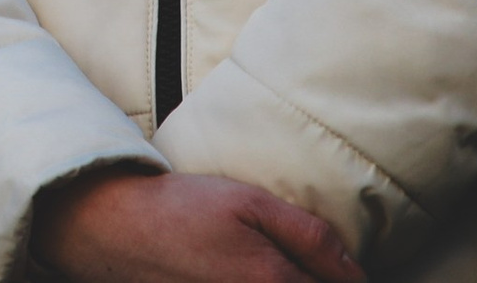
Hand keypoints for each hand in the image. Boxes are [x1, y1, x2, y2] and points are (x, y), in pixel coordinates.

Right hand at [32, 173, 362, 282]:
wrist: (116, 230)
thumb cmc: (183, 210)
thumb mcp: (249, 202)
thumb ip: (312, 237)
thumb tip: (360, 273)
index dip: (348, 280)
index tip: (345, 271)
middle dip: (315, 279)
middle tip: (307, 264)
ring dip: (290, 280)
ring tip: (268, 265)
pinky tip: (246, 271)